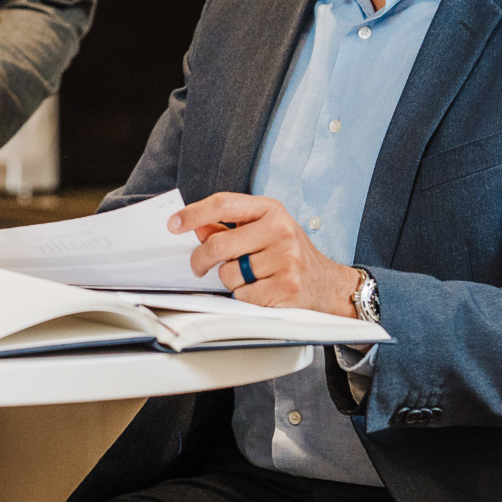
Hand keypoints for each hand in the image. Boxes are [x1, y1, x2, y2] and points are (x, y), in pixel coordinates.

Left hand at [171, 192, 360, 315]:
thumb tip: (197, 227)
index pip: (223, 204)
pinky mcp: (286, 287)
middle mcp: (280, 230)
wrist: (328, 285)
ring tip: (249, 278)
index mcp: (271, 210)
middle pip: (218, 245)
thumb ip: (230, 227)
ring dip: (230, 282)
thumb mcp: (265, 231)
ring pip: (228, 274)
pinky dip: (245, 297)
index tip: (173, 224)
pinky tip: (261, 291)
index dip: (194, 213)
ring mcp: (285, 259)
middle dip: (200, 260)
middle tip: (198, 267)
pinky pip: (243, 296)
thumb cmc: (289, 255)